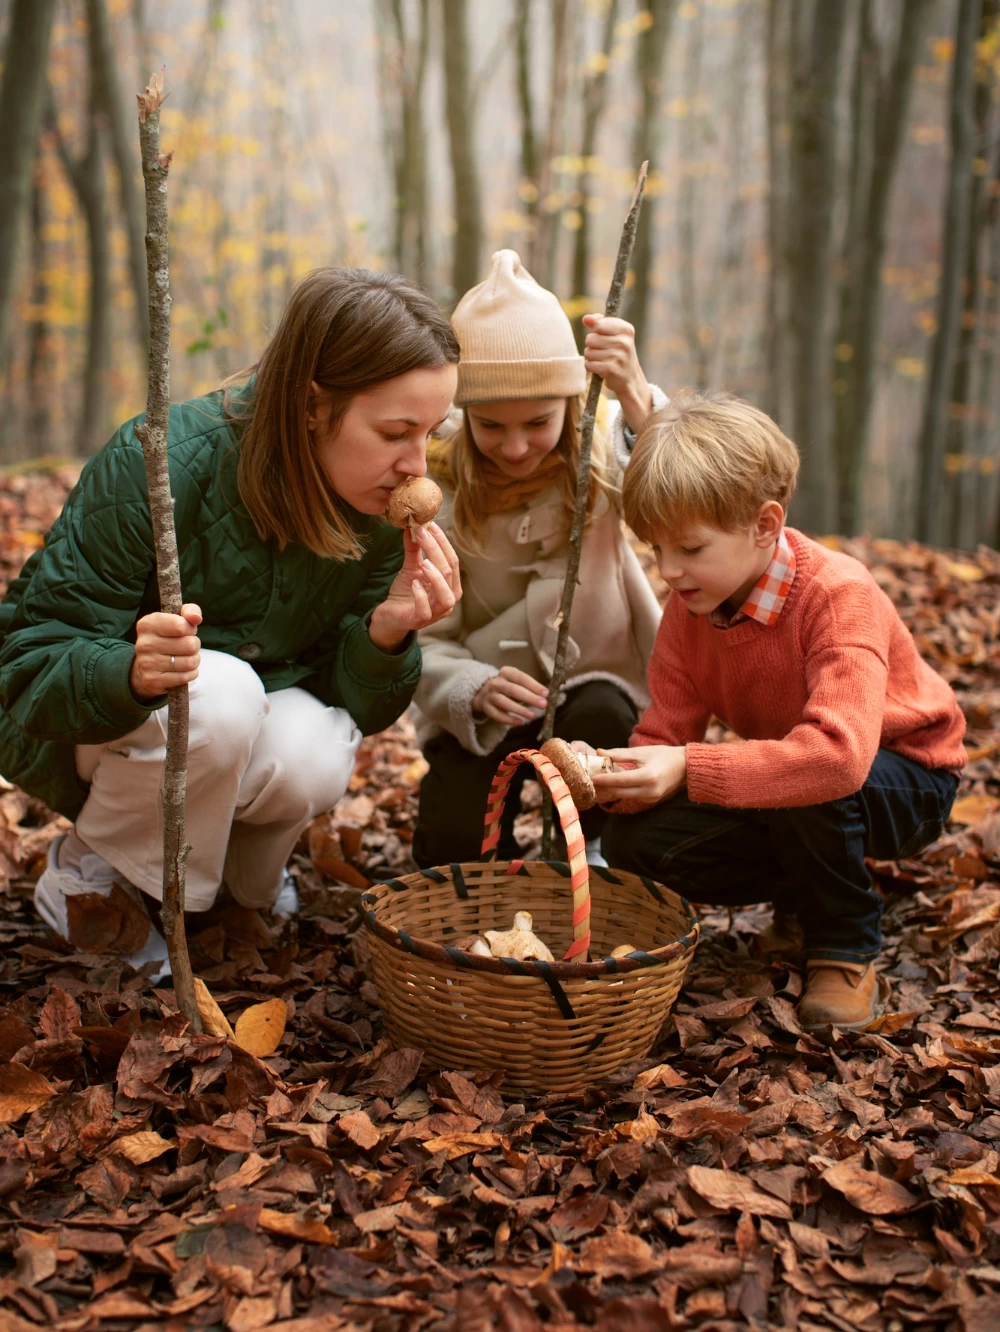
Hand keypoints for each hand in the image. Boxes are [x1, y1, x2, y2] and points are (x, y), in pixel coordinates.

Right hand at [130, 602, 201, 700]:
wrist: (145, 666)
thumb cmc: (167, 638)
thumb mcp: (176, 619)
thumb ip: (190, 611)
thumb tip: (196, 618)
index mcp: (148, 624)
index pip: (182, 625)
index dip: (190, 629)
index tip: (186, 631)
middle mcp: (145, 643)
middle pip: (190, 645)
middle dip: (194, 646)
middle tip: (187, 647)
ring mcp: (147, 663)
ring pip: (190, 662)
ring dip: (194, 661)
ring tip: (185, 658)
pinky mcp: (153, 680)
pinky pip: (185, 677)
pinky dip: (190, 674)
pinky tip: (181, 670)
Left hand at [369, 522, 461, 651]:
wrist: (391, 615)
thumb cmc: (406, 592)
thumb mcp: (411, 567)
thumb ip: (414, 550)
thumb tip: (412, 527)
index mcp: (450, 584)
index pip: (452, 560)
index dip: (442, 542)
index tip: (430, 525)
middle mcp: (448, 598)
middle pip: (449, 572)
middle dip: (436, 551)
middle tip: (422, 534)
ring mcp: (437, 612)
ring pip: (445, 595)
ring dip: (435, 577)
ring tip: (424, 562)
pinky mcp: (421, 621)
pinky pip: (426, 611)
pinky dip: (420, 596)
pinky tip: (414, 583)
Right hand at [472, 667, 547, 725]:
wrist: (484, 693)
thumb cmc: (508, 687)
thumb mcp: (517, 682)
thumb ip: (530, 688)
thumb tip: (547, 696)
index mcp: (506, 672)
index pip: (520, 677)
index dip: (534, 685)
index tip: (546, 693)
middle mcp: (496, 682)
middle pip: (512, 689)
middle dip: (529, 697)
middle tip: (543, 704)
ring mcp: (490, 695)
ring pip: (504, 702)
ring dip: (519, 709)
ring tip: (533, 716)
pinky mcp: (486, 707)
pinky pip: (497, 714)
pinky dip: (508, 719)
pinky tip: (519, 722)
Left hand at [583, 313, 652, 432]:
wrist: (630, 378)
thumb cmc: (618, 352)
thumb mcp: (613, 334)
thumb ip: (599, 322)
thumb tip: (586, 318)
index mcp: (626, 329)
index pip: (598, 325)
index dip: (595, 331)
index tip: (603, 337)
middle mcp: (624, 342)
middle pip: (590, 338)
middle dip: (591, 345)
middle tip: (602, 351)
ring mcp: (619, 356)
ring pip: (588, 352)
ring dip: (591, 357)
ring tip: (602, 360)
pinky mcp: (611, 370)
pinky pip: (590, 364)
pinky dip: (591, 367)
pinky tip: (600, 368)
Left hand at [590, 744, 686, 804]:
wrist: (685, 767)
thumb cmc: (664, 755)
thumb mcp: (641, 752)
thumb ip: (619, 754)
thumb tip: (600, 752)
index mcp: (648, 777)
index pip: (620, 780)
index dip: (604, 779)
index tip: (591, 777)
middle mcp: (649, 791)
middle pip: (620, 792)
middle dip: (605, 786)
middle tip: (591, 780)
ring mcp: (651, 798)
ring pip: (625, 796)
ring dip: (612, 789)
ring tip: (600, 781)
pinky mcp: (651, 801)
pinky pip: (632, 796)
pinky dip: (622, 791)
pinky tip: (615, 784)